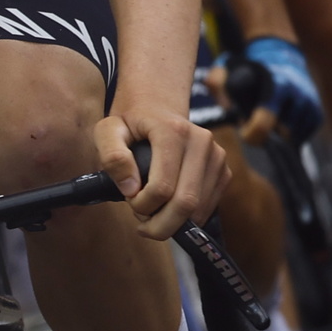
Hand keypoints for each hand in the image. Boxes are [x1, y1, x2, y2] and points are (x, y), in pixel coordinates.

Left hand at [99, 104, 224, 241]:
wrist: (157, 106)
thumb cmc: (131, 122)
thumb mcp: (107, 131)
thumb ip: (112, 157)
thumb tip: (131, 189)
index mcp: (173, 130)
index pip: (162, 187)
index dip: (142, 206)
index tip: (129, 200)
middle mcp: (201, 142)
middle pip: (186, 204)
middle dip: (160, 224)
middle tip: (141, 221)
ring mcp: (217, 156)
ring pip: (199, 211)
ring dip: (173, 222)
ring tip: (153, 209)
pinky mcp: (224, 171)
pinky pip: (208, 209)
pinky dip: (187, 218)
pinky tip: (170, 205)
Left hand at [229, 35, 323, 143]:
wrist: (281, 56)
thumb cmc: (248, 68)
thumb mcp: (226, 67)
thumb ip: (216, 83)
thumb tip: (226, 107)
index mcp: (277, 85)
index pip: (264, 122)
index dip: (251, 134)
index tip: (243, 131)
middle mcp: (298, 95)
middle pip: (281, 135)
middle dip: (266, 135)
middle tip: (254, 124)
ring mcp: (310, 105)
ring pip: (292, 139)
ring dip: (278, 136)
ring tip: (266, 121)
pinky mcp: (317, 114)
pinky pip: (302, 138)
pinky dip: (289, 136)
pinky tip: (279, 123)